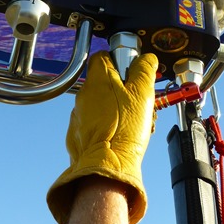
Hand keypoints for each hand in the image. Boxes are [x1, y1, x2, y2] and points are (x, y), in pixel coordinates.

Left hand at [47, 50, 158, 223]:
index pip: (103, 56)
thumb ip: (144, 70)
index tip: (131, 72)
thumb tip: (146, 59)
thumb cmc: (123, 131)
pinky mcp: (77, 133)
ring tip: (132, 122)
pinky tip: (119, 134)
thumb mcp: (142, 94)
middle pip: (103, 82)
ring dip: (115, 108)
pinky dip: (105, 125)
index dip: (119, 61)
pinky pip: (93, 122)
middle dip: (121, 89)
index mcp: (98, 80)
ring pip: (99, 103)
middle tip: (137, 101)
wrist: (106, 168)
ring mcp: (78, 114)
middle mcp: (84, 95)